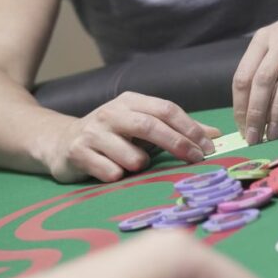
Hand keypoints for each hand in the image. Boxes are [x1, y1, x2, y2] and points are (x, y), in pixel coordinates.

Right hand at [43, 92, 221, 182]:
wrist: (61, 142)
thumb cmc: (112, 136)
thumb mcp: (142, 127)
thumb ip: (177, 130)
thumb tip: (216, 135)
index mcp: (131, 101)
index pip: (166, 109)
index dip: (190, 128)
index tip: (208, 148)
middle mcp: (111, 112)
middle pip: (150, 126)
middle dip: (177, 144)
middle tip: (196, 160)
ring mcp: (93, 132)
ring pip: (131, 155)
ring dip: (141, 165)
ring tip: (136, 166)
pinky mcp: (77, 152)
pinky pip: (109, 171)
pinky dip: (118, 176)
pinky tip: (113, 173)